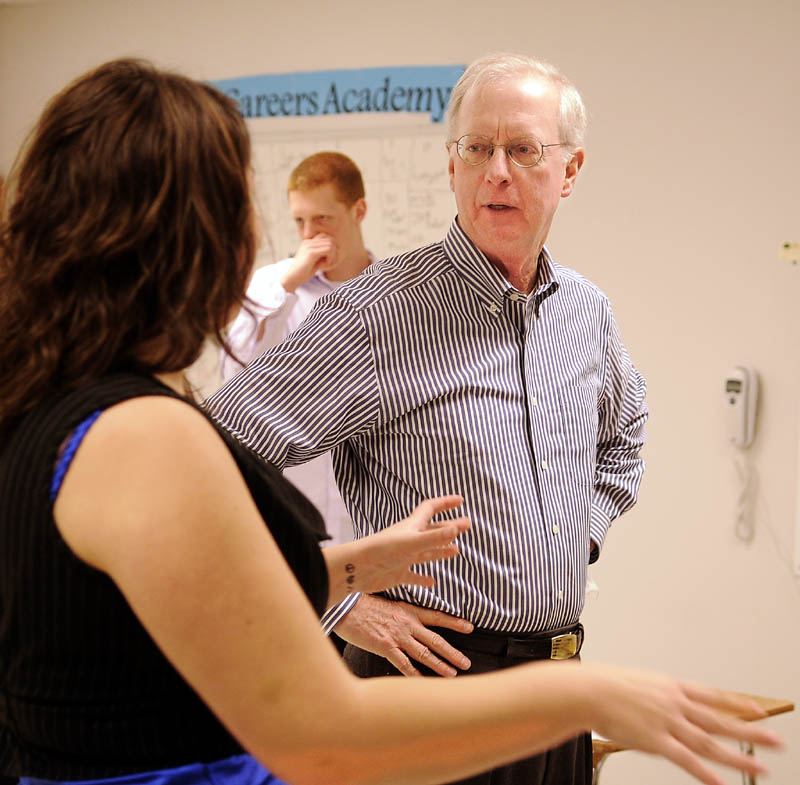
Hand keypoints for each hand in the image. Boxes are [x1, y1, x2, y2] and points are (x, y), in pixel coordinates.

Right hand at [281, 234, 336, 291]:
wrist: (292, 277)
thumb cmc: (304, 272)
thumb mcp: (315, 261)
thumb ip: (323, 254)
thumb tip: (338, 250)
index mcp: (308, 242)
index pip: (326, 237)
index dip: (331, 247)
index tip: (329, 259)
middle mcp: (308, 241)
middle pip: (330, 240)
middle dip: (334, 252)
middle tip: (330, 262)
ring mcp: (309, 245)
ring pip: (331, 244)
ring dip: (333, 256)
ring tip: (328, 265)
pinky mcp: (311, 252)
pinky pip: (329, 250)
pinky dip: (331, 258)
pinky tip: (326, 266)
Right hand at [335, 593, 473, 677]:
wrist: (347, 607)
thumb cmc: (365, 605)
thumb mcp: (389, 604)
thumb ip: (403, 614)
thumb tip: (413, 623)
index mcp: (409, 611)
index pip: (437, 617)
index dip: (454, 622)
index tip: (470, 627)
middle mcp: (407, 624)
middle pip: (435, 639)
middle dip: (452, 652)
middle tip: (466, 662)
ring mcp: (397, 637)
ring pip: (423, 653)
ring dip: (439, 664)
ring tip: (452, 674)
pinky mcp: (385, 647)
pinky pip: (403, 664)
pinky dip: (414, 674)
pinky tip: (423, 683)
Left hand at [342, 495, 470, 594]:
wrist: (357, 568)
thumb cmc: (382, 550)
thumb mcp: (412, 543)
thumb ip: (433, 537)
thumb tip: (456, 528)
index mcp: (412, 526)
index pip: (431, 509)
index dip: (445, 503)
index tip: (460, 500)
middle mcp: (409, 539)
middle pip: (433, 531)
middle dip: (450, 527)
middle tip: (467, 525)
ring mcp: (403, 556)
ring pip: (426, 552)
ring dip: (441, 550)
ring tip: (456, 550)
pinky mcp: (397, 573)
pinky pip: (414, 576)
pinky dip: (423, 579)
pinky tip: (432, 582)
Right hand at [587, 666, 783, 784]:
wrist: (588, 690)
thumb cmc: (606, 685)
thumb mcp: (639, 681)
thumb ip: (657, 695)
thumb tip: (667, 702)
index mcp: (672, 686)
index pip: (713, 696)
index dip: (738, 704)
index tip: (759, 711)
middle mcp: (675, 703)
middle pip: (720, 720)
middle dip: (751, 732)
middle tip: (776, 741)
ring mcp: (667, 722)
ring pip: (710, 742)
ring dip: (738, 757)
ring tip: (760, 767)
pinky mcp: (656, 740)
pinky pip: (686, 760)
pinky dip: (706, 773)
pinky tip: (721, 783)